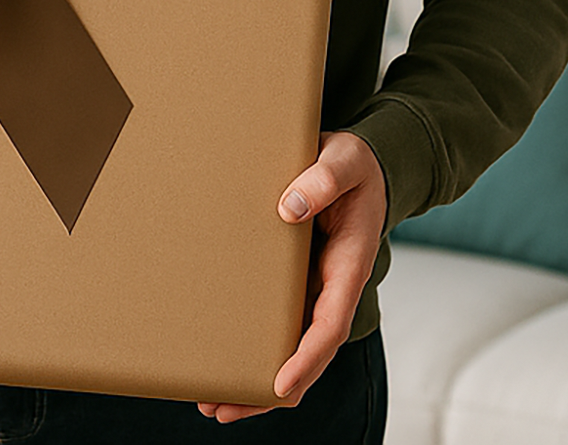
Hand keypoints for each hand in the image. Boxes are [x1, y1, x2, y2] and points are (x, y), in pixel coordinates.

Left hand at [196, 130, 385, 423]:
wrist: (357, 161)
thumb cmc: (353, 162)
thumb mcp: (345, 160)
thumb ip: (322, 180)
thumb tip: (288, 208)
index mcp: (349, 265)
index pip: (329, 325)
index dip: (306, 359)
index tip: (280, 386)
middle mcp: (330, 285)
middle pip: (305, 352)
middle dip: (269, 388)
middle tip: (222, 408)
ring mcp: (313, 286)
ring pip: (287, 343)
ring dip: (254, 374)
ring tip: (211, 401)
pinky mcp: (295, 277)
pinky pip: (275, 319)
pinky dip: (252, 342)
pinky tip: (221, 356)